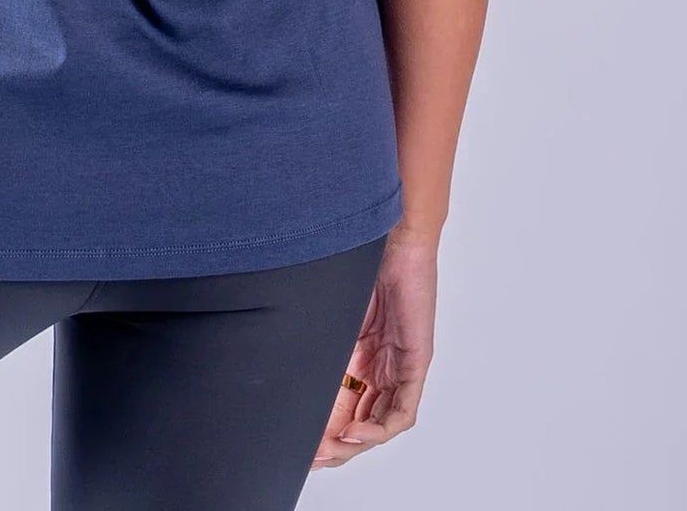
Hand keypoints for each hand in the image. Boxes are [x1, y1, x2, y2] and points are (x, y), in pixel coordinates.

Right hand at [310, 227, 436, 468]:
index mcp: (358, 353)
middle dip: (335, 446)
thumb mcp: (327, 310)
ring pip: (380, 422)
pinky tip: (355, 432)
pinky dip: (379, 427)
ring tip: (329, 450)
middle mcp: (381, 364)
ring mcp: (400, 364)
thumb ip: (314, 338)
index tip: (299, 447)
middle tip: (311, 458)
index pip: (341, 404)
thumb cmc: (357, 256)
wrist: (387, 229)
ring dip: (355, 443)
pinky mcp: (416, 359)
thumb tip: (270, 359)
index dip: (322, 430)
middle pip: (361, 420)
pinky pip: (403, 410)